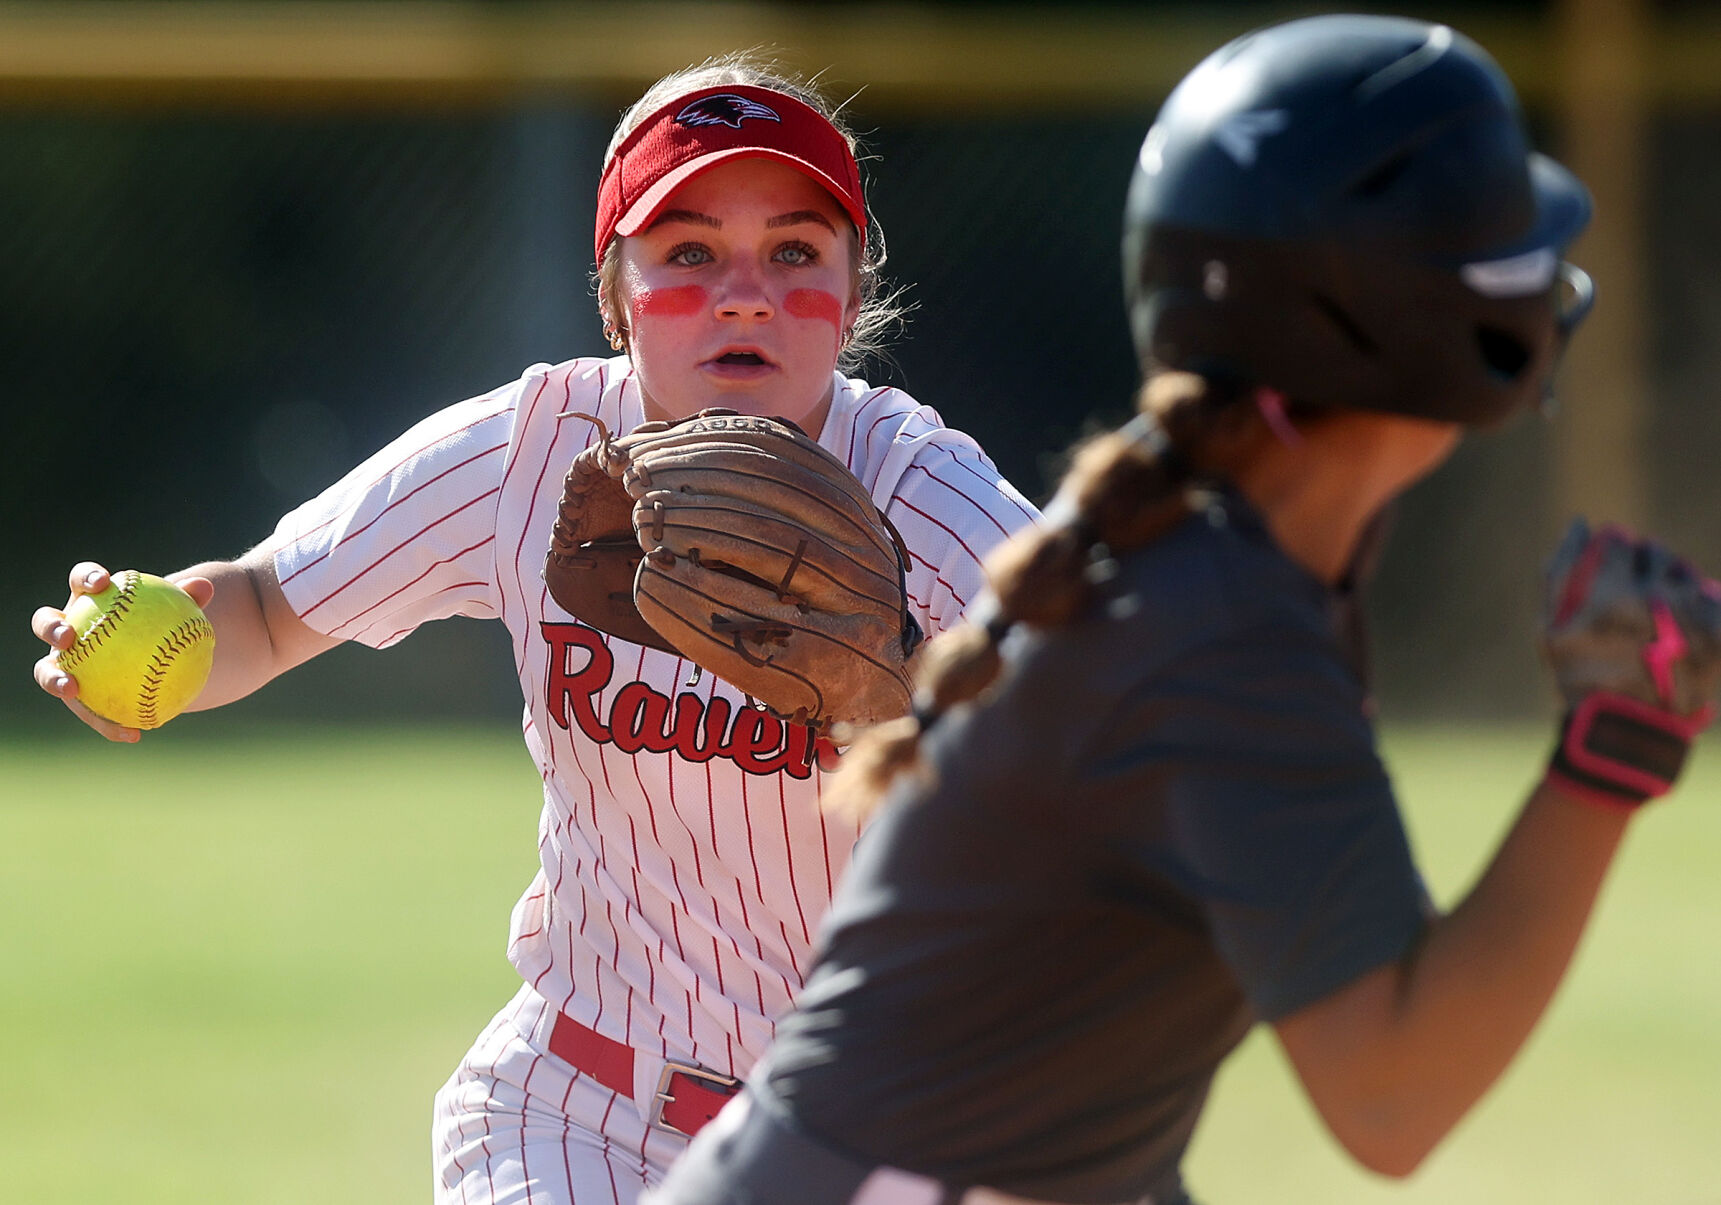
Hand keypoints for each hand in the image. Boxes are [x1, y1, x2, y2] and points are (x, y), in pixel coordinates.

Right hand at [31, 561, 214, 742]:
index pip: (81, 580)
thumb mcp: (178, 614)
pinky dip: (108, 723)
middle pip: (46, 623)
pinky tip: (134, 733)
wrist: (156, 659)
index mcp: (90, 600)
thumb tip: (205, 587)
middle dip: (51, 628)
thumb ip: (188, 600)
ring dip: (54, 679)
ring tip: (71, 689)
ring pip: (47, 670)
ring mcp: (65, 663)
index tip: (102, 583)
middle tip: (68, 638)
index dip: (86, 577)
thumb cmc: (164, 627)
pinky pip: (88, 710)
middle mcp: (68, 630)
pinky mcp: (75, 694)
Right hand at [1540, 519, 1720, 803]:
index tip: (1612, 572)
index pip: (1619, 542)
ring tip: (1662, 618)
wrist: (1626, 732)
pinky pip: (1714, 601)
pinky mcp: (1719, 638)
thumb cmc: (1581, 679)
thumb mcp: (1551, 629)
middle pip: (1657, 555)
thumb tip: (1582, 525)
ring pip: (1686, 577)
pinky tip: (1687, 628)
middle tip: (1637, 598)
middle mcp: (1652, 598)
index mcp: (1607, 591)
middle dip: (1646, 568)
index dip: (1614, 553)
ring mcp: (1690, 617)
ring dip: (1675, 587)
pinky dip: (1705, 607)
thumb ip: (1560, 571)